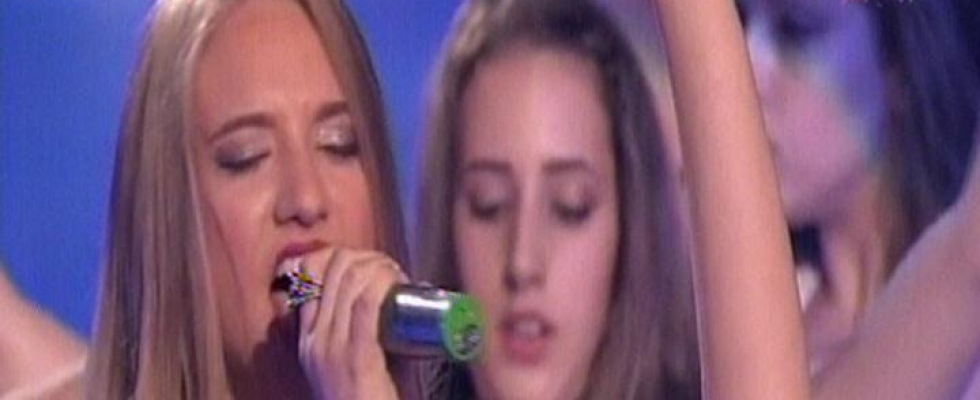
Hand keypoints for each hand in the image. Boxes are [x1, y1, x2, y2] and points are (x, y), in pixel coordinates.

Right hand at [293, 247, 405, 399]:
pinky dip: (381, 282)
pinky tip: (394, 279)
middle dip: (364, 258)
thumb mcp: (350, 368)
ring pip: (350, 280)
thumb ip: (355, 340)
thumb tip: (382, 307)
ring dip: (378, 266)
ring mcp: (332, 348)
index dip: (341, 260)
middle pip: (332, 271)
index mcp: (309, 342)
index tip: (371, 266)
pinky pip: (365, 303)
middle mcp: (314, 341)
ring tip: (396, 273)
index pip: (310, 279)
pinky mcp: (357, 356)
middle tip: (390, 268)